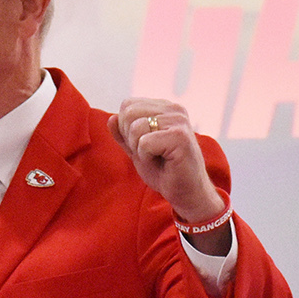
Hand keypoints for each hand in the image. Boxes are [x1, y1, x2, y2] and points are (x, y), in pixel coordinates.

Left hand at [108, 98, 229, 253]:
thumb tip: (112, 118)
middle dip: (130, 137)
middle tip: (149, 152)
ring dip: (139, 149)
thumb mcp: (137, 150)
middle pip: (129, 112)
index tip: (144, 145)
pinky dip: (147, 157)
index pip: (128, 105)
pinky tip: (164, 162)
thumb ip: (123, 134)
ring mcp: (179, 121)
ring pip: (136, 127)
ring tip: (157, 157)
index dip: (126, 128)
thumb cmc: (164, 171)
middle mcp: (173, 109)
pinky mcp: (180, 136)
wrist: (186, 193)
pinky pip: (145, 143)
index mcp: (164, 107)